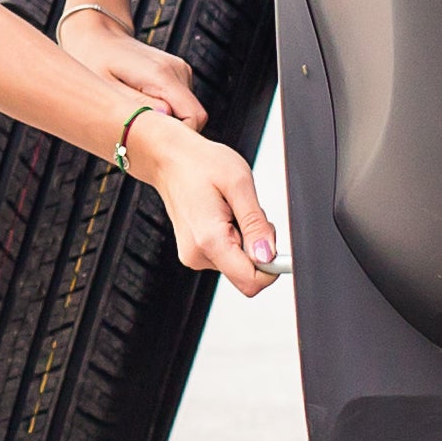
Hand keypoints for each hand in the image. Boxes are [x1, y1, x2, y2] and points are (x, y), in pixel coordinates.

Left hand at [60, 10, 204, 133]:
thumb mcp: (106, 88)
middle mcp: (178, 71)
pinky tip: (142, 107)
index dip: (180, 137)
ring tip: (136, 117)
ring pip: (188, 113)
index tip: (155, 145)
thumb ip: (136, 103)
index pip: (194, 117)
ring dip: (167, 122)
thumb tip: (165, 116)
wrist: (97, 36)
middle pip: (194, 118)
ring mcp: (180, 71)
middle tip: (140, 136)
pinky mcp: (178, 74)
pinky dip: (166, 113)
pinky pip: (181, 104)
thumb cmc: (95, 62)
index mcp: (161, 75)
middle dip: (173, 133)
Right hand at [126, 112, 283, 296]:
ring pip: (238, 262)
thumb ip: (256, 224)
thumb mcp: (239, 184)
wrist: (170, 159)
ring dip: (245, 237)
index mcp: (209, 240)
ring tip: (230, 208)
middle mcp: (198, 255)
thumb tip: (268, 256)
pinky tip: (222, 214)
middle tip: (245, 212)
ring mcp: (194, 255)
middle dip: (257, 245)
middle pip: (246, 272)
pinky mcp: (195, 252)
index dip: (271, 266)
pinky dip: (233, 236)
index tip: (271, 239)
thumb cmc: (200, 164)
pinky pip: (227, 254)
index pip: (250, 282)